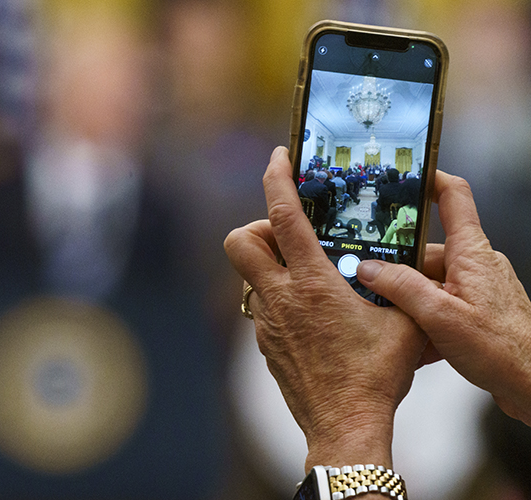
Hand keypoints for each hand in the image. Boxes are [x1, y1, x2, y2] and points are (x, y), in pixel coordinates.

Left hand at [224, 147, 426, 472]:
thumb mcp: (403, 323)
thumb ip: (399, 288)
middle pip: (239, 241)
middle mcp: (279, 297)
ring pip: (248, 276)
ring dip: (268, 265)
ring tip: (304, 275)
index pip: (283, 217)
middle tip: (286, 235)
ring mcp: (266, 322)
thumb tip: (403, 270)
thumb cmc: (375, 375)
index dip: (276, 179)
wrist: (345, 424)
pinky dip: (275, 297)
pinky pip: (260, 307)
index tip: (278, 157)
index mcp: (312, 282)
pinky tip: (306, 313)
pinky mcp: (263, 343)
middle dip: (256, 227)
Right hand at [356, 171, 530, 424]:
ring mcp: (478, 288)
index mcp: (471, 252)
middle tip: (373, 286)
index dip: (430, 179)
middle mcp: (476, 264)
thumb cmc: (504, 350)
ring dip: (410, 303)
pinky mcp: (478, 312)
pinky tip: (415, 345)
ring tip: (397, 325)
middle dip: (398, 270)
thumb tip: (368, 268)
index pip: (453, 197)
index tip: (405, 174)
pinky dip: (424, 322)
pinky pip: (441, 306)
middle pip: (427, 251)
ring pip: (431, 283)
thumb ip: (401, 287)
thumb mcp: (440, 316)